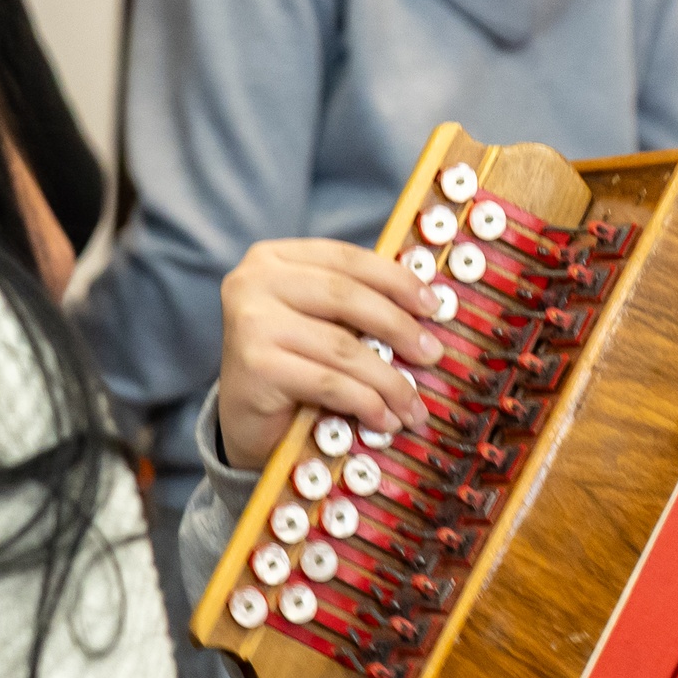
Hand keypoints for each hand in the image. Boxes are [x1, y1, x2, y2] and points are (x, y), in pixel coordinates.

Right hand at [215, 239, 444, 466]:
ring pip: (343, 347)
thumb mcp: (322, 320)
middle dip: (399, 327)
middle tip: (433, 354)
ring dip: (389, 380)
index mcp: (273, 258)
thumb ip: (357, 303)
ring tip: (413, 404)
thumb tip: (428, 304)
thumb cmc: (292, 362)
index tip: (433, 305)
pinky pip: (330, 383)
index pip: (347, 259)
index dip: (396, 280)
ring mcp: (251, 322)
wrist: (244, 419)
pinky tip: (385, 418)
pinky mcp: (256, 366)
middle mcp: (254, 281)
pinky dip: (366, 402)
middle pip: (346, 297)